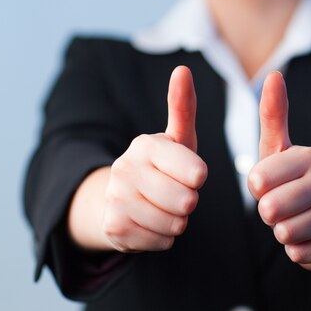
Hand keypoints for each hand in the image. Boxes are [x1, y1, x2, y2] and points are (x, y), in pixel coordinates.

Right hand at [102, 66, 207, 252]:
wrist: (119, 198)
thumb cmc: (162, 165)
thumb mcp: (177, 138)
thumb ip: (182, 107)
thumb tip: (182, 68)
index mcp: (145, 144)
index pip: (196, 172)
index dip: (198, 177)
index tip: (191, 173)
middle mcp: (125, 167)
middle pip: (186, 202)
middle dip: (188, 201)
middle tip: (176, 192)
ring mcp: (116, 198)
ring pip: (175, 224)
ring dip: (177, 221)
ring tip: (164, 206)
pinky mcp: (113, 227)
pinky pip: (161, 242)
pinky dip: (163, 237)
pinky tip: (151, 222)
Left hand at [248, 71, 310, 271]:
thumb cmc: (291, 180)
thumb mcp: (277, 149)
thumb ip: (273, 114)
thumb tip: (274, 73)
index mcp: (310, 155)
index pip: (259, 178)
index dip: (256, 188)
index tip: (266, 185)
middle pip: (272, 208)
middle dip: (267, 214)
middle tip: (279, 208)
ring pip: (287, 233)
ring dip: (282, 232)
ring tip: (293, 221)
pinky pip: (302, 255)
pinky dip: (297, 251)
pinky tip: (307, 237)